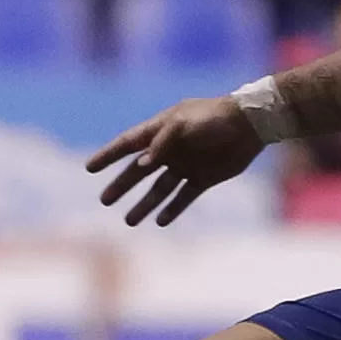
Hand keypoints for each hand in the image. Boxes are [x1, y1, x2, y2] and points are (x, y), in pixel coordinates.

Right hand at [85, 96, 265, 225]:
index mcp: (162, 129)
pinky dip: (172, 209)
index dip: (109, 155)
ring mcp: (186, 164)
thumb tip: (141, 164)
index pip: (129, 143)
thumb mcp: (184, 123)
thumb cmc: (215, 118)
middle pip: (139, 170)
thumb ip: (161, 142)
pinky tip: (160, 221)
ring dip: (144, 204)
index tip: (90, 168)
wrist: (250, 124)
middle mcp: (170, 149)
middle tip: (104, 200)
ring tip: (128, 221)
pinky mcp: (203, 178)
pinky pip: (183, 197)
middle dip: (122, 185)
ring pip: (159, 188)